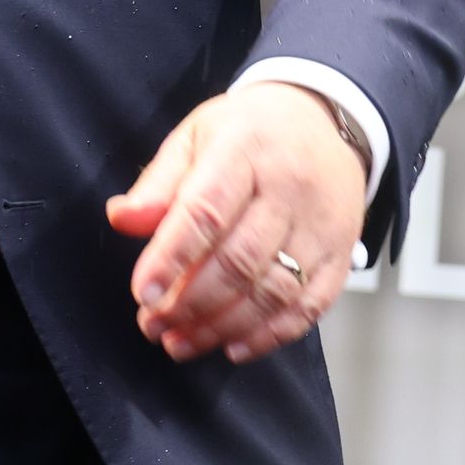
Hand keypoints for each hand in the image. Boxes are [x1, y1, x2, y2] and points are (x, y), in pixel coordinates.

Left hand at [103, 82, 368, 364]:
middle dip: (190, 303)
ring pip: (273, 291)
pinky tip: (234, 345)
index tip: (143, 292)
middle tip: (154, 325)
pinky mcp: (341, 252)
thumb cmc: (252, 131)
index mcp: (246, 149)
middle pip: (240, 260)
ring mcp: (321, 223)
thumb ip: (159, 183)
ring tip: (182, 341)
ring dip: (222, 326)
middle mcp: (289, 187)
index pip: (207, 211)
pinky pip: (310, 306)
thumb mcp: (197, 136)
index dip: (172, 257)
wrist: (324, 119)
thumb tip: (122, 218)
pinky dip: (270, 335)